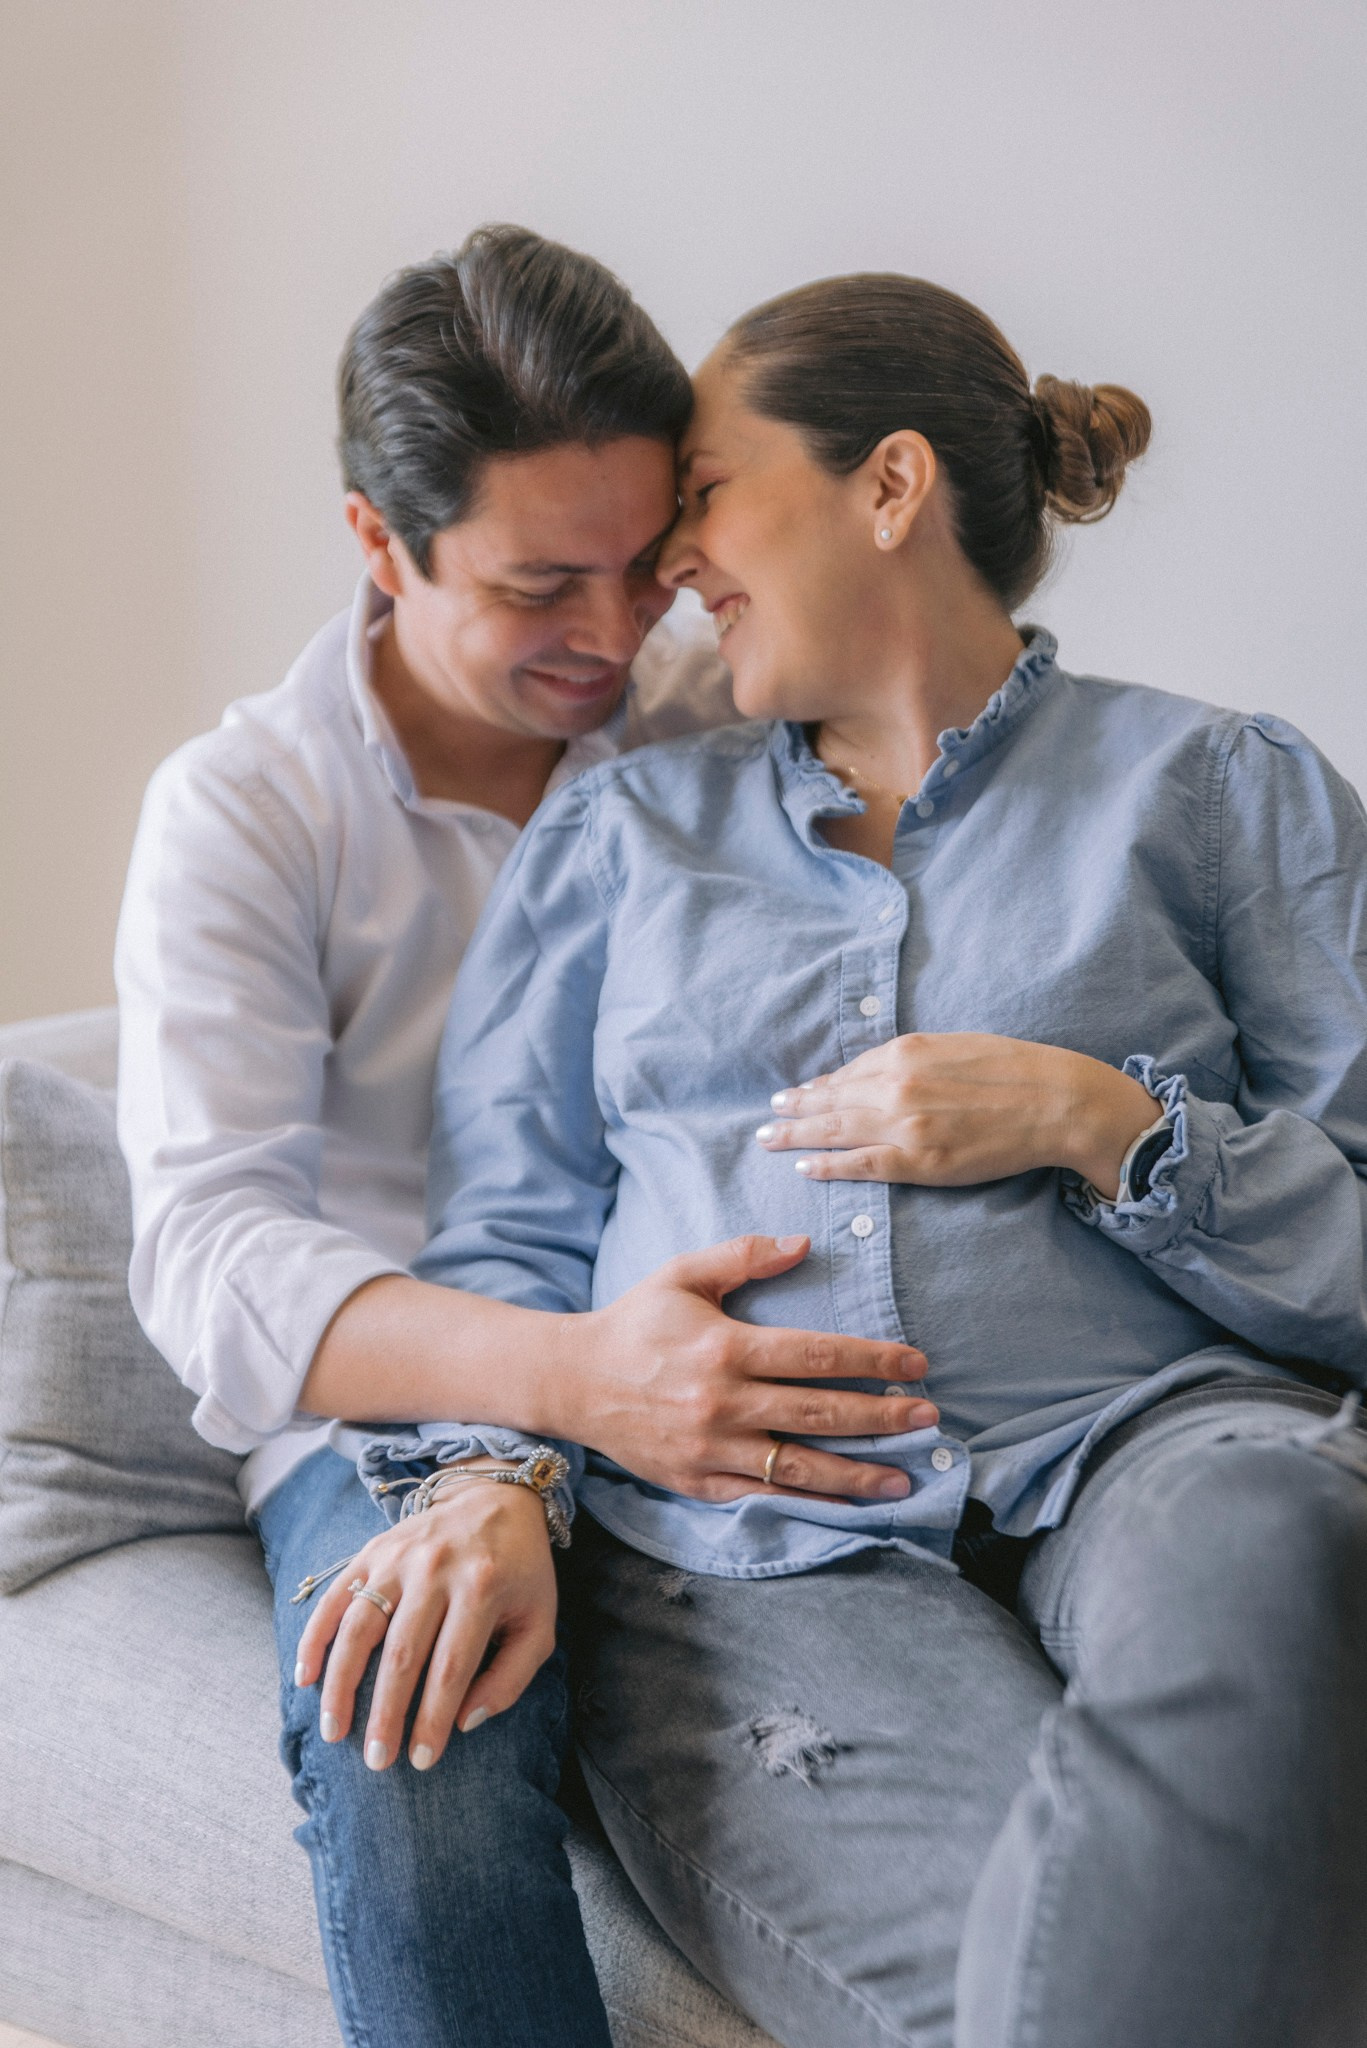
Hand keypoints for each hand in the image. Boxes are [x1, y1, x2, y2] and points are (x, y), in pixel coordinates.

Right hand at [294, 1469, 554, 1772]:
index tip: (421, 1761)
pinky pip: (335, 1596)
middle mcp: (436, 1569)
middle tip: (375, 1761)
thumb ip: (512, 1677)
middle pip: (402, 1654)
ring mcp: (399, 1556)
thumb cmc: (521, 1572)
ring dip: (341, 1685)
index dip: (432, 1719)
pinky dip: (316, 1637)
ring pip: (360, 1627)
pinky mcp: (372, 1550)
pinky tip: (305, 1677)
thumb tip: (464, 1722)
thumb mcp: (539, 1622)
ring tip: (333, 1731)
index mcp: (482, 1588)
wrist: (496, 1497)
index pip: (451, 1667)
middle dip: (384, 1714)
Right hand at [572, 1234, 935, 1503]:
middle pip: (820, 1413)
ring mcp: (712, 1449)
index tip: (916, 1364)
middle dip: (882, 1417)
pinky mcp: (699, 1482)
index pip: (817, 1355)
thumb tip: (804, 1242)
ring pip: (799, 1466)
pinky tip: (846, 1504)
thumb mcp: (683, 1274)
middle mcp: (724, 1403)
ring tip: (905, 1478)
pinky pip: (764, 1497)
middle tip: (929, 1416)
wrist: (573, 1380)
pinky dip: (808, 1502)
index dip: (873, 1360)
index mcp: (726, 1348)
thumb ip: (744, 1255)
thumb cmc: (636, 1321)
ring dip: (858, 1474)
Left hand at [757, 1033, 1156, 1197]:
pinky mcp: (919, 1160)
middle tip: (767, 1117)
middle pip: (830, 1101)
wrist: (1055, 1100)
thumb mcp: (953, 1046)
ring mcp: (904, 1125)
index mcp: (904, 1052)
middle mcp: (895, 1085)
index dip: (818, 1086)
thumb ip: (912, 1058)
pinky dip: (828, 1165)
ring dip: (796, 1135)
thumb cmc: (1013, 1070)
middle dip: (795, 1109)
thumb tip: (877, 1070)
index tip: (796, 1093)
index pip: (847, 1073)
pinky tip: (804, 1167)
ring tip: (770, 1139)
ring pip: (835, 1131)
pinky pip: (860, 1165)